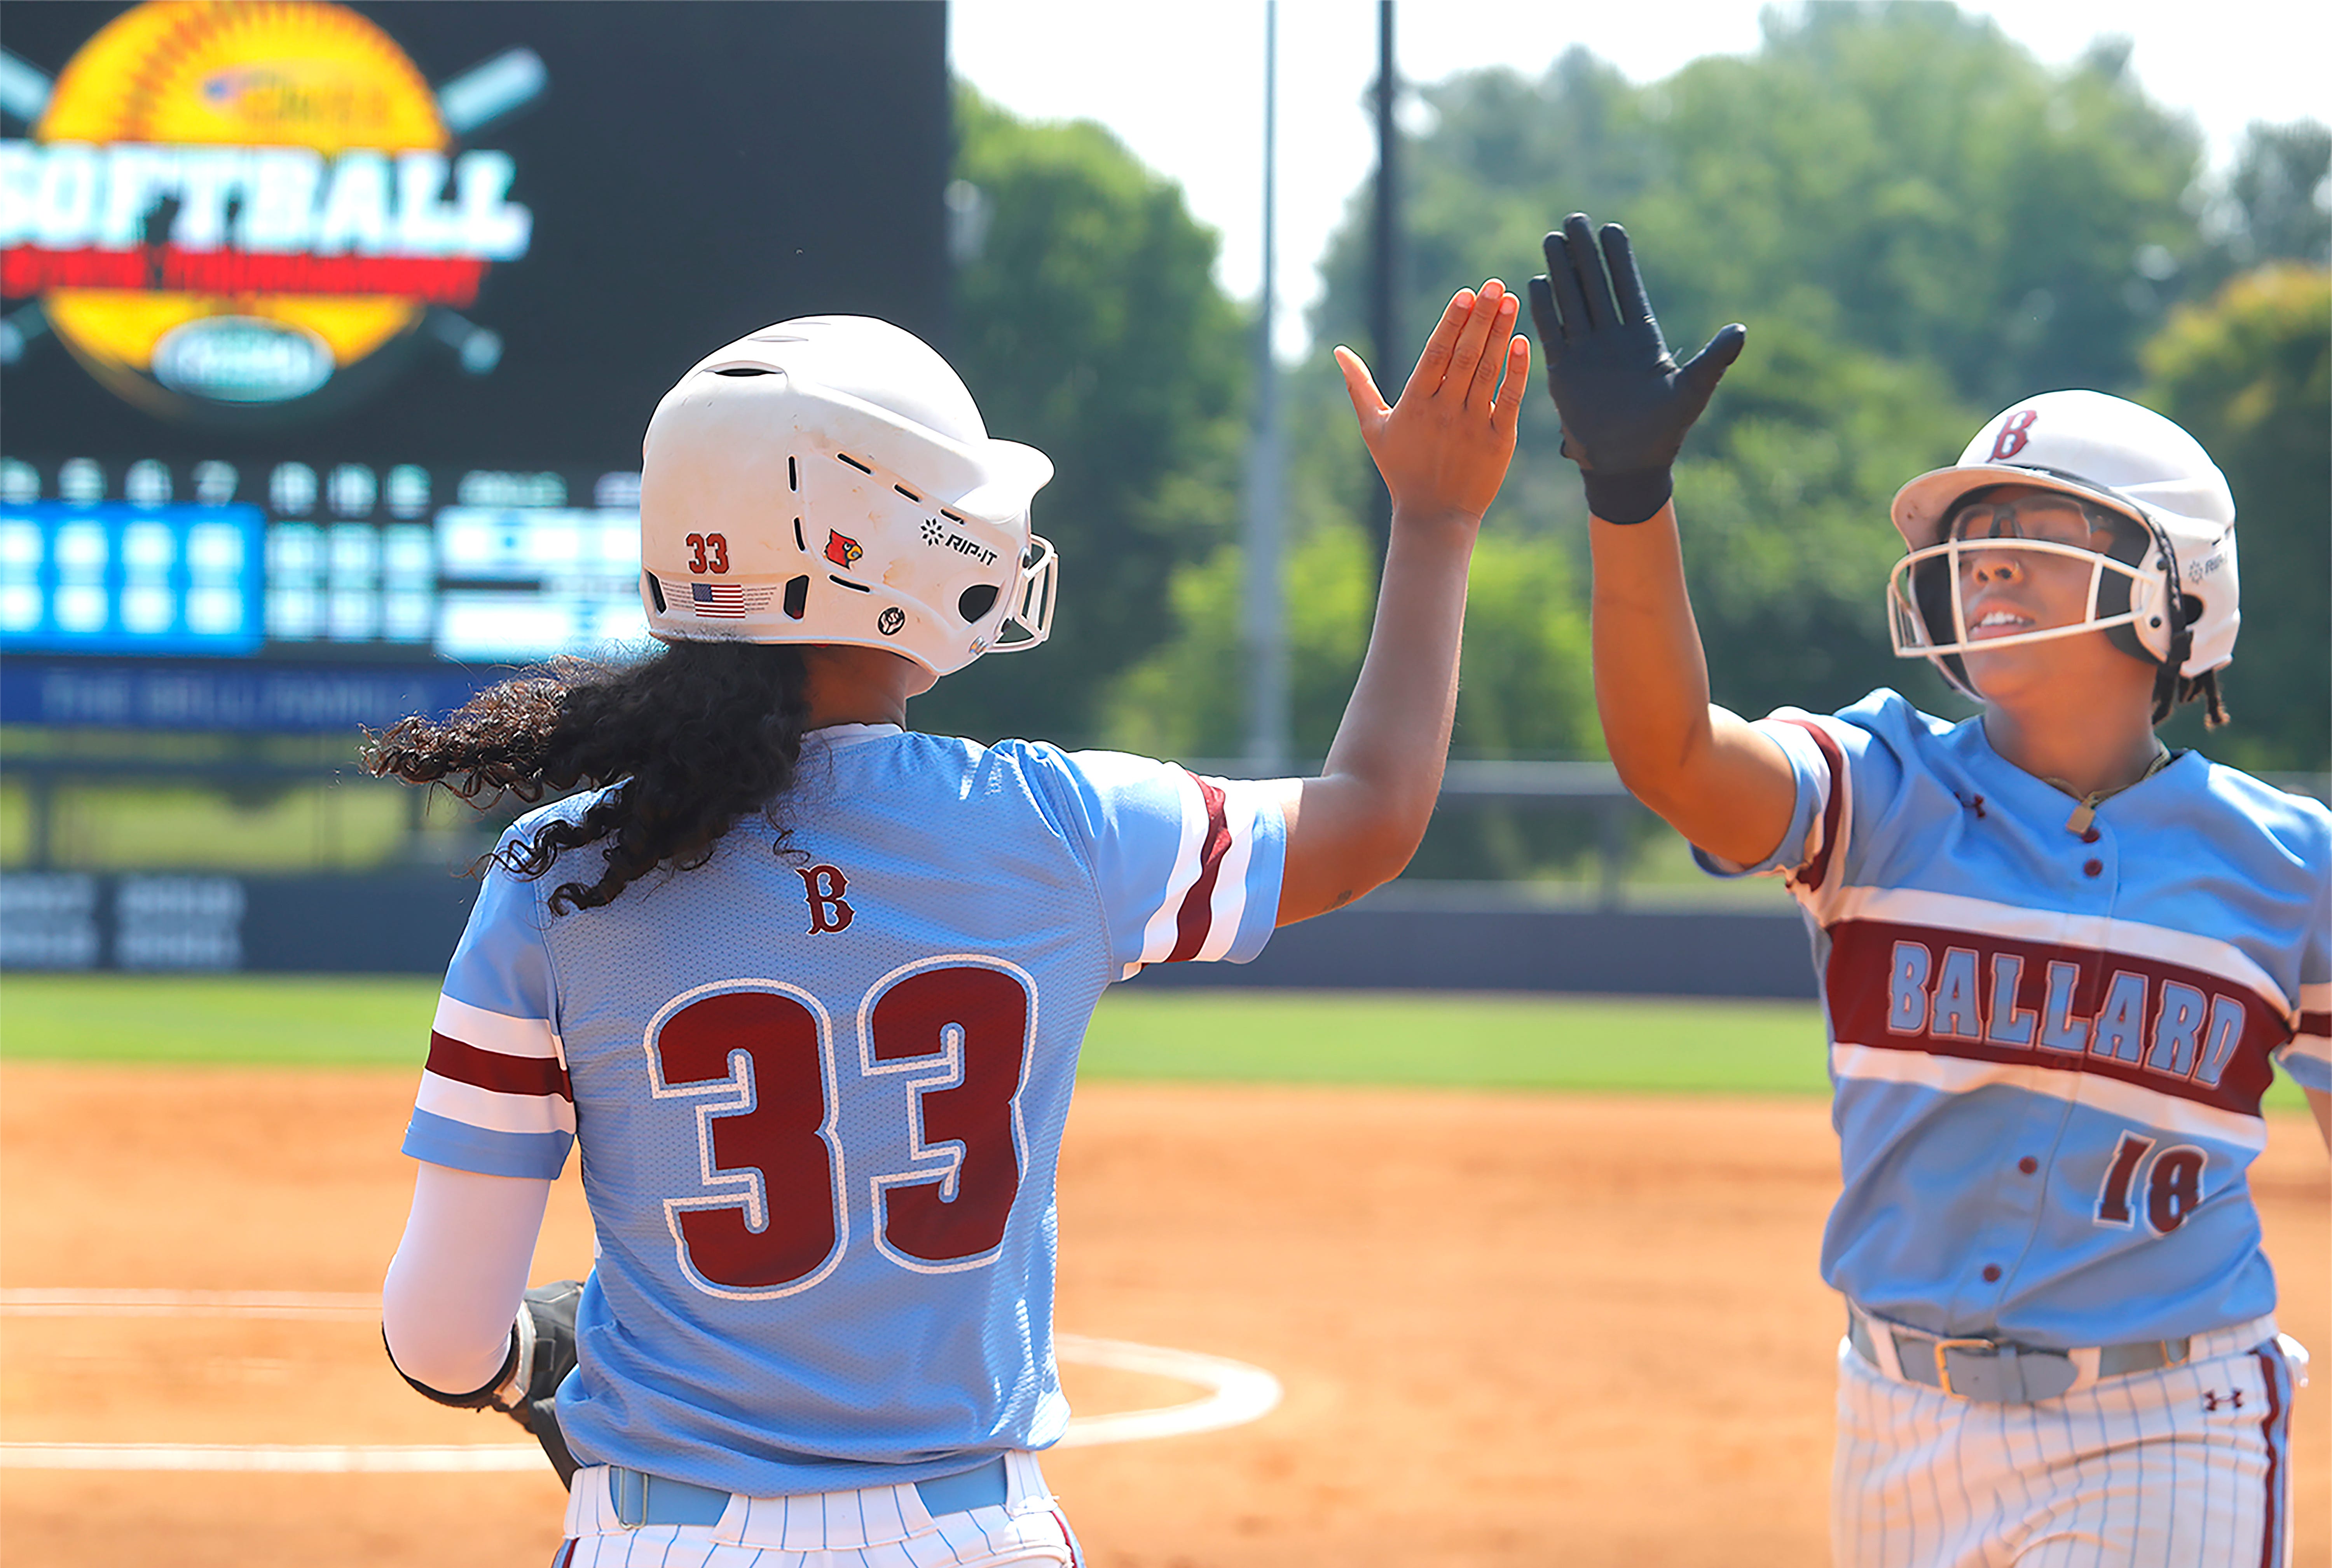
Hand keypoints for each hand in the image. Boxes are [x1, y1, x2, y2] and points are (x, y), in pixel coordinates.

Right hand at [1336, 279, 1528, 527]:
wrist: (1434, 517)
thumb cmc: (1401, 469)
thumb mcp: (1373, 428)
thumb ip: (1359, 386)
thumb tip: (1339, 352)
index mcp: (1414, 404)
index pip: (1435, 353)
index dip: (1451, 322)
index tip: (1465, 294)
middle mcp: (1444, 411)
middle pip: (1464, 355)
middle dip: (1480, 318)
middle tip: (1493, 285)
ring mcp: (1472, 426)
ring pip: (1487, 371)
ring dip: (1500, 334)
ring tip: (1509, 301)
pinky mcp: (1498, 441)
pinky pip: (1509, 400)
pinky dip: (1517, 371)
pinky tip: (1522, 342)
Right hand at [1528, 213, 1743, 523]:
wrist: (1628, 465)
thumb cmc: (1664, 432)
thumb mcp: (1694, 392)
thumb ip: (1713, 360)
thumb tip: (1740, 330)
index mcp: (1643, 338)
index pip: (1628, 288)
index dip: (1619, 259)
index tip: (1611, 229)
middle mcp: (1612, 339)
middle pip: (1595, 286)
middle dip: (1585, 253)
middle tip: (1574, 219)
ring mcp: (1586, 353)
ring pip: (1572, 302)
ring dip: (1562, 272)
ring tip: (1551, 239)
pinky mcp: (1564, 371)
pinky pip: (1553, 333)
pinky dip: (1545, 308)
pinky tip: (1536, 281)